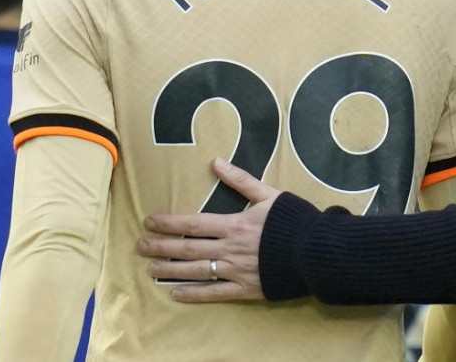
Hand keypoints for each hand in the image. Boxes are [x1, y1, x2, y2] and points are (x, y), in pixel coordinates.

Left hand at [137, 158, 281, 301]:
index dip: (168, 223)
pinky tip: (176, 294)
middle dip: (160, 247)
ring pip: (195, 272)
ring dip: (170, 270)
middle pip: (187, 249)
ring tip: (150, 270)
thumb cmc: (294, 221)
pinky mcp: (245, 290)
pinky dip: (193, 294)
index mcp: (233, 224)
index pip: (192, 224)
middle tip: (139, 247)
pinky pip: (214, 294)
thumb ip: (241, 180)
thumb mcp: (269, 194)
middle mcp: (228, 249)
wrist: (316, 252)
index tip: (148, 222)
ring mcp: (235, 271)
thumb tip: (216, 162)